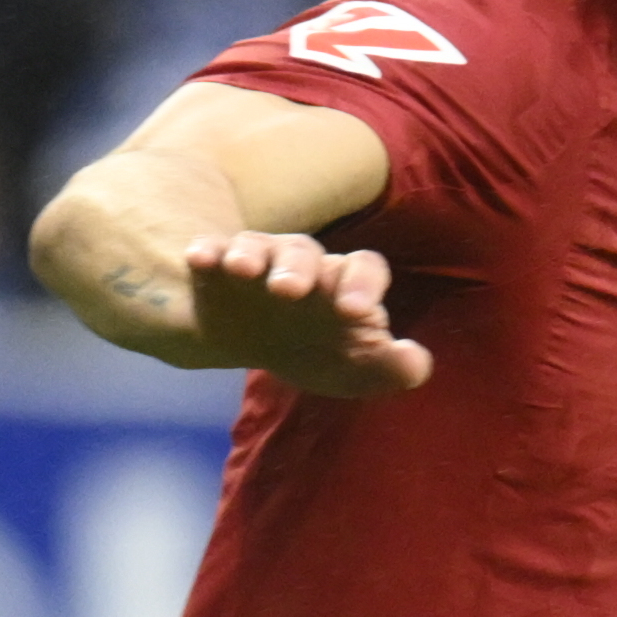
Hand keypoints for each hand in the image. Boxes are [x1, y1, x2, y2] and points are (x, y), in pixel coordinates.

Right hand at [181, 229, 428, 393]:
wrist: (244, 339)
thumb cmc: (313, 349)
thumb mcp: (351, 368)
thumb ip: (388, 368)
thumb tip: (417, 364)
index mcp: (343, 283)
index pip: (363, 268)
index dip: (362, 284)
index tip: (355, 312)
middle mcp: (303, 263)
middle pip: (306, 253)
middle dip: (299, 269)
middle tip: (290, 292)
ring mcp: (258, 259)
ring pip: (259, 248)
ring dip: (251, 256)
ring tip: (242, 271)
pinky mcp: (216, 265)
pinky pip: (212, 250)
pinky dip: (208, 252)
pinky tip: (200, 260)